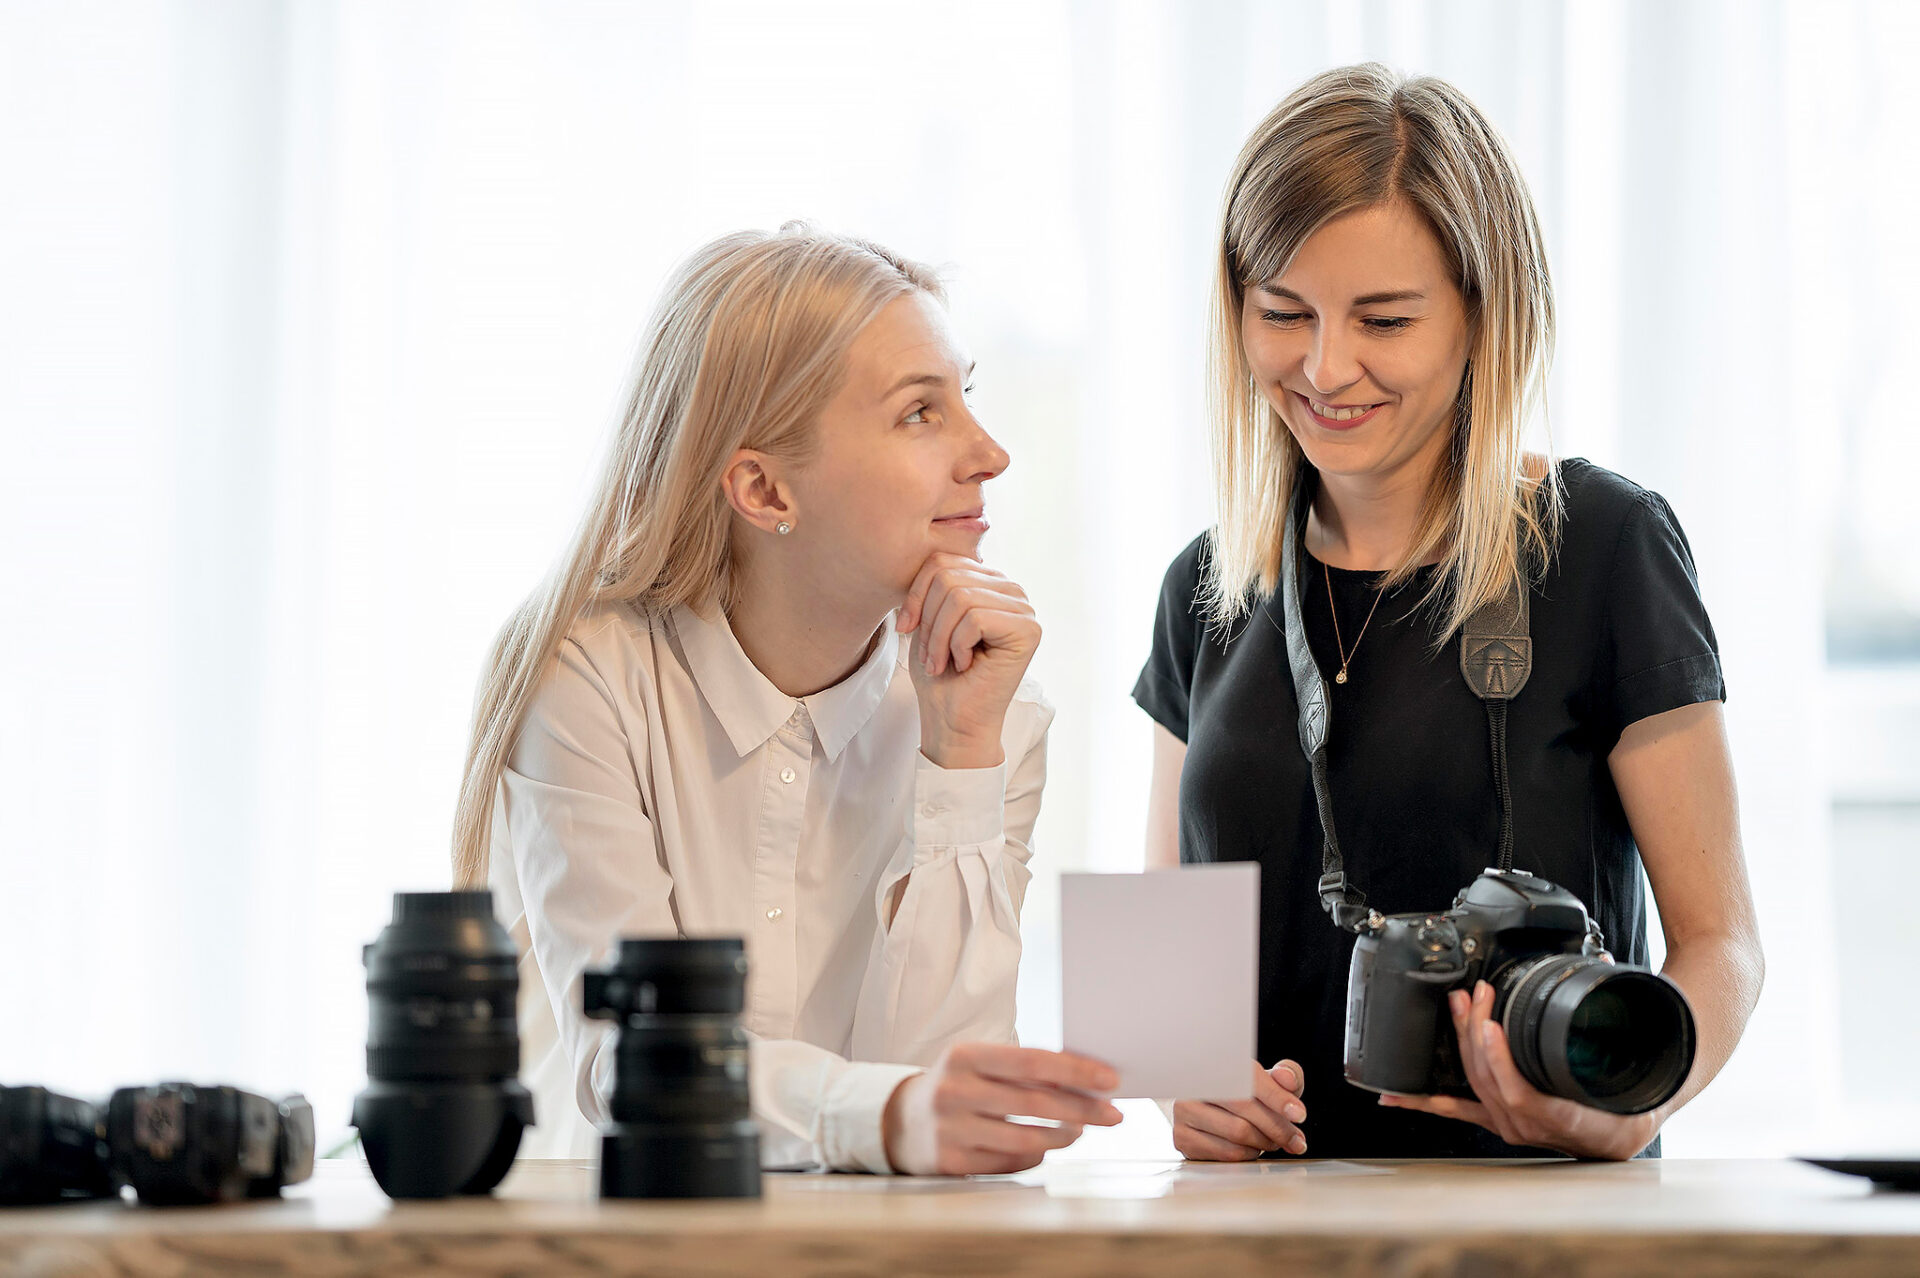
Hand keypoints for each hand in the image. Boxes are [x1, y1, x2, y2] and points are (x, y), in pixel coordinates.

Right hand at [881, 1043, 1122, 1175]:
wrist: (901, 1122)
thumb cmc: (956, 1087)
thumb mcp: (977, 1065)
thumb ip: (1021, 1069)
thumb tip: (1085, 1079)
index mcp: (964, 1056)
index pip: (1032, 1061)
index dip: (1075, 1070)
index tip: (1109, 1079)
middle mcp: (955, 1091)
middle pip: (1036, 1102)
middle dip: (1083, 1108)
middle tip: (1113, 1113)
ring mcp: (952, 1130)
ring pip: (1028, 1138)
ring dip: (1064, 1136)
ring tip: (1080, 1130)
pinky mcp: (952, 1162)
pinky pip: (1012, 1162)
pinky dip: (1037, 1155)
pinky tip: (1044, 1147)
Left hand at [897, 553, 1039, 769]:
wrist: (952, 720)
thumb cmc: (940, 674)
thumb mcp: (926, 619)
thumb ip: (932, 584)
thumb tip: (921, 551)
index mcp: (988, 581)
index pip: (942, 560)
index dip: (916, 594)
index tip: (908, 629)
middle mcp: (1011, 589)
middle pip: (948, 576)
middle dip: (928, 620)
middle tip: (931, 655)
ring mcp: (1023, 608)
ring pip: (959, 596)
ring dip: (940, 637)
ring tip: (944, 661)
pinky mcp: (1028, 629)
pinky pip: (974, 618)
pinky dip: (957, 645)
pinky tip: (966, 664)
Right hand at [1171, 1059, 1308, 1160]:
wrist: (1201, 1105)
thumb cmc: (1239, 1092)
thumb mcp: (1266, 1079)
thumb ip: (1285, 1075)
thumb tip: (1287, 1079)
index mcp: (1216, 1060)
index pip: (1249, 1078)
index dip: (1277, 1097)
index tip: (1299, 1114)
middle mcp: (1195, 1082)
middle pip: (1245, 1108)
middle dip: (1278, 1127)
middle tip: (1296, 1139)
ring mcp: (1184, 1111)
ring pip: (1238, 1133)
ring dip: (1265, 1142)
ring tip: (1274, 1141)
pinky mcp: (1182, 1137)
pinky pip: (1226, 1153)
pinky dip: (1248, 1154)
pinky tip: (1253, 1148)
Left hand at [1378, 980, 1659, 1160]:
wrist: (1629, 1128)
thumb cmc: (1632, 1098)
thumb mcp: (1634, 1064)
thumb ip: (1616, 1018)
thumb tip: (1605, 963)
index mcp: (1567, 1120)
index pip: (1521, 1093)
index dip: (1501, 1060)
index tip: (1490, 1023)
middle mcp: (1533, 1129)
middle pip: (1490, 1080)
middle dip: (1476, 1031)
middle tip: (1475, 994)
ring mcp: (1511, 1127)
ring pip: (1474, 1084)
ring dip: (1460, 1043)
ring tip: (1455, 1006)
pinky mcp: (1498, 1121)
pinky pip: (1458, 1110)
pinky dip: (1425, 1101)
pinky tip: (1395, 1098)